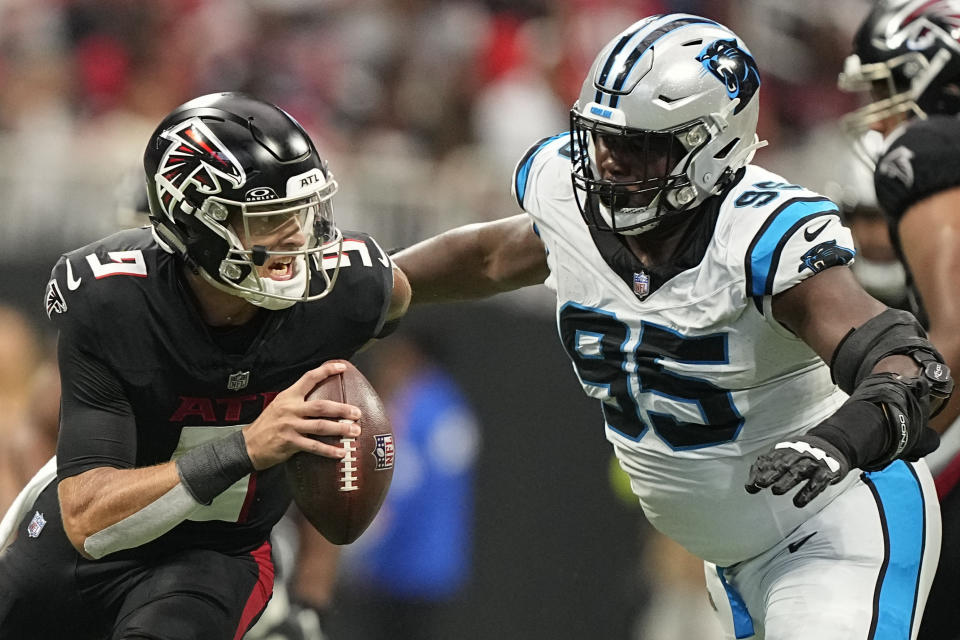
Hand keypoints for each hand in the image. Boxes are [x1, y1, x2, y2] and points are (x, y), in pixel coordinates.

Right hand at [242, 362, 361, 469]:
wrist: (247, 445)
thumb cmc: (266, 425)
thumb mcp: (279, 406)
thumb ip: (298, 402)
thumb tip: (322, 402)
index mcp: (289, 396)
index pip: (309, 378)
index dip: (326, 371)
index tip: (342, 367)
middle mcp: (290, 409)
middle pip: (321, 406)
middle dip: (342, 409)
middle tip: (357, 413)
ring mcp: (290, 426)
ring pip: (321, 426)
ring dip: (340, 429)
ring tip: (355, 431)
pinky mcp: (290, 443)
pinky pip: (314, 446)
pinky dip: (329, 450)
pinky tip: (340, 452)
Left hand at [745, 435, 850, 507]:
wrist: (831, 447)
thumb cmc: (801, 458)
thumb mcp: (783, 459)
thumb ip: (765, 470)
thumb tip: (749, 486)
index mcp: (785, 451)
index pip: (770, 460)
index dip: (759, 472)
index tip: (751, 485)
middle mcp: (798, 454)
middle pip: (783, 463)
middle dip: (771, 473)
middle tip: (761, 483)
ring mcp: (812, 463)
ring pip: (798, 471)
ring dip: (786, 481)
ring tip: (776, 491)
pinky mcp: (826, 472)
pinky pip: (817, 483)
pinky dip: (807, 493)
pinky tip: (798, 502)